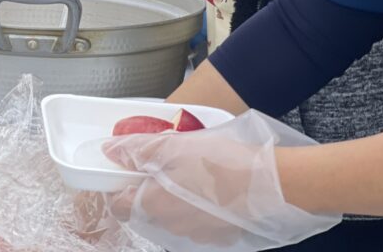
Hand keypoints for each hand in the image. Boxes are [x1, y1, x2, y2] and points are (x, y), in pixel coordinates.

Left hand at [103, 110, 340, 251]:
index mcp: (153, 206)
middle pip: (145, 211)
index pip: (118, 205)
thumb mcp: (172, 145)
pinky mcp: (220, 238)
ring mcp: (197, 236)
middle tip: (162, 164)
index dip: (117, 185)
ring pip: (172, 218)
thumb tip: (110, 150)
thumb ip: (136, 149)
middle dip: (147, 189)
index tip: (126, 169)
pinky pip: (197, 223)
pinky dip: (197, 208)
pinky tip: (211, 188)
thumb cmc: (220, 163)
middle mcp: (170, 228)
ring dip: (173, 199)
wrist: (273, 185)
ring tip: (190, 172)